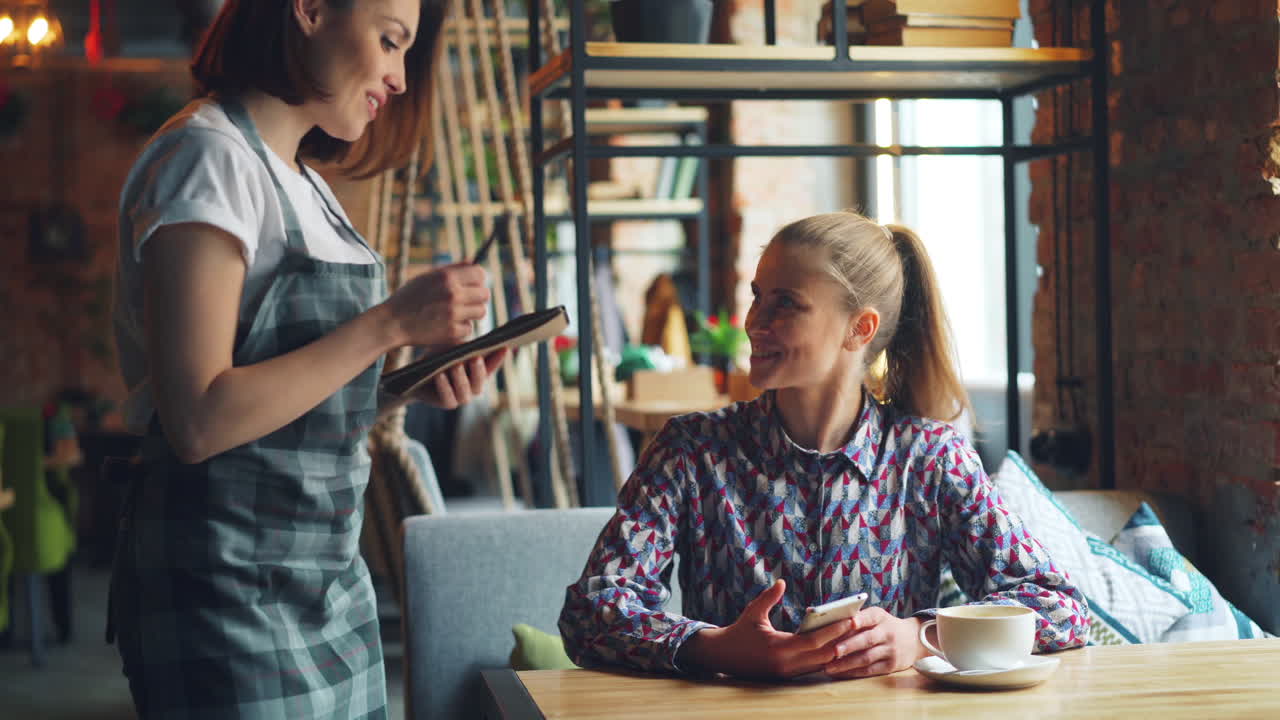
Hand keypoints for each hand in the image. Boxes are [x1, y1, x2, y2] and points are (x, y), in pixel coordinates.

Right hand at [383, 263, 489, 348]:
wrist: (392, 322)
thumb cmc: (408, 297)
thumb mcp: (426, 277)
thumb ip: (451, 269)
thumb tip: (472, 262)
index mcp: (447, 277)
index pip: (480, 274)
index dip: (478, 280)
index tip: (472, 285)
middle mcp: (453, 294)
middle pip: (484, 294)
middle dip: (477, 297)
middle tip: (465, 301)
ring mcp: (454, 314)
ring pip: (481, 312)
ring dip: (471, 313)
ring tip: (455, 313)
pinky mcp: (452, 332)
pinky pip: (469, 328)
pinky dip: (460, 328)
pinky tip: (446, 325)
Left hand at [410, 349, 505, 409]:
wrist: (418, 374)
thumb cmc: (438, 357)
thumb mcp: (451, 347)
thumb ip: (464, 345)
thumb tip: (474, 336)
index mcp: (479, 372)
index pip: (492, 365)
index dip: (498, 358)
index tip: (504, 347)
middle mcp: (474, 387)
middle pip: (480, 381)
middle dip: (479, 369)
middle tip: (476, 358)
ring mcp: (462, 397)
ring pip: (465, 391)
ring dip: (460, 378)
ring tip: (455, 366)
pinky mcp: (448, 403)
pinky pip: (448, 398)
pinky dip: (444, 386)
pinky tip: (440, 375)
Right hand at [678, 579, 852, 679]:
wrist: (722, 657)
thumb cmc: (738, 632)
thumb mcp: (752, 612)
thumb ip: (768, 597)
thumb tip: (782, 582)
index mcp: (779, 648)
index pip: (814, 642)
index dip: (834, 631)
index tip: (850, 620)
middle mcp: (786, 665)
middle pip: (823, 656)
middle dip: (842, 642)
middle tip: (858, 627)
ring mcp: (788, 673)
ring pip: (821, 665)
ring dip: (836, 652)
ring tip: (852, 637)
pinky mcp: (788, 676)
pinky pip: (813, 668)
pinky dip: (826, 658)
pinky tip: (837, 647)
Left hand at [822, 607, 927, 678]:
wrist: (913, 640)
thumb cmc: (884, 626)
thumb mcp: (876, 617)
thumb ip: (856, 618)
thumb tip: (825, 622)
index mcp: (880, 616)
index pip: (870, 616)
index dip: (860, 619)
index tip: (849, 622)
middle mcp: (887, 632)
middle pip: (867, 639)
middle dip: (849, 645)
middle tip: (832, 651)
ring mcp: (890, 650)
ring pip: (866, 657)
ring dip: (846, 663)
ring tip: (829, 667)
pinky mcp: (891, 665)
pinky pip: (870, 670)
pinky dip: (854, 672)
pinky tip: (840, 673)